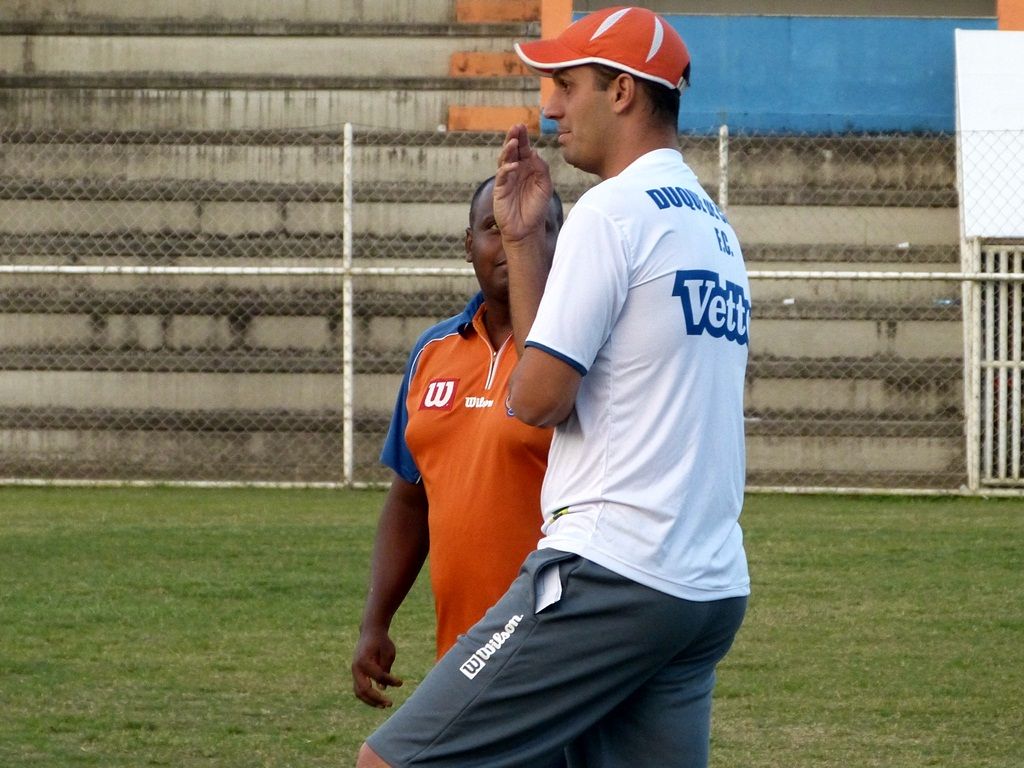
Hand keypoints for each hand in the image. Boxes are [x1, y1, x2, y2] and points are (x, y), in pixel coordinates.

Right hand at [351, 628, 402, 707]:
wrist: (370, 632)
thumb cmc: (381, 642)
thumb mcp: (388, 652)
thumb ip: (385, 669)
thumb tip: (383, 688)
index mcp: (364, 661)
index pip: (378, 676)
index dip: (390, 681)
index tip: (400, 682)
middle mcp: (356, 668)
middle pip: (364, 690)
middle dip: (376, 699)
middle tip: (390, 704)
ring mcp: (355, 672)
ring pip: (359, 692)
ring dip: (371, 701)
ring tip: (384, 706)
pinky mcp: (357, 675)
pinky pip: (359, 689)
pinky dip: (368, 696)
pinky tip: (379, 701)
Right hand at [493, 124, 552, 243]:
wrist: (527, 229)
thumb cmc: (536, 208)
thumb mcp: (545, 186)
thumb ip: (542, 169)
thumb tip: (534, 152)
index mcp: (527, 168)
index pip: (524, 149)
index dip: (522, 138)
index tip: (522, 126)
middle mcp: (516, 171)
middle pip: (512, 150)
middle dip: (513, 138)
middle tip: (515, 127)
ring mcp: (507, 179)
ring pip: (504, 160)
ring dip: (508, 150)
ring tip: (513, 142)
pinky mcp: (500, 190)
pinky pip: (502, 176)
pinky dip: (507, 169)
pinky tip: (514, 165)